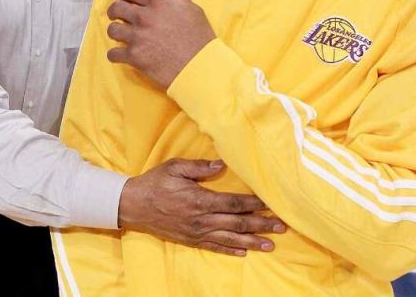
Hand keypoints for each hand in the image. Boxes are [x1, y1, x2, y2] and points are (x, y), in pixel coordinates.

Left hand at [107, 0, 214, 87]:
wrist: (201, 66)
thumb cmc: (200, 38)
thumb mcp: (192, 9)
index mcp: (158, 2)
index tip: (126, 2)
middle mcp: (145, 17)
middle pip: (116, 8)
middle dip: (114, 12)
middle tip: (117, 17)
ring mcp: (138, 37)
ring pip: (112, 30)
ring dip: (115, 33)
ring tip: (121, 37)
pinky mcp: (134, 57)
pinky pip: (113, 53)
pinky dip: (115, 55)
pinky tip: (121, 55)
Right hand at [118, 158, 284, 255]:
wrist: (134, 205)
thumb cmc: (155, 182)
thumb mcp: (175, 167)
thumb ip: (199, 167)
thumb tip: (221, 164)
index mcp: (199, 200)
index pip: (233, 203)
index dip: (253, 204)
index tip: (270, 204)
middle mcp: (201, 219)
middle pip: (237, 223)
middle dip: (261, 225)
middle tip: (281, 227)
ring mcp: (196, 232)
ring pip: (230, 238)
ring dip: (252, 241)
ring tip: (271, 244)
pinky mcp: (191, 240)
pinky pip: (215, 246)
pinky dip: (231, 250)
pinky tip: (245, 252)